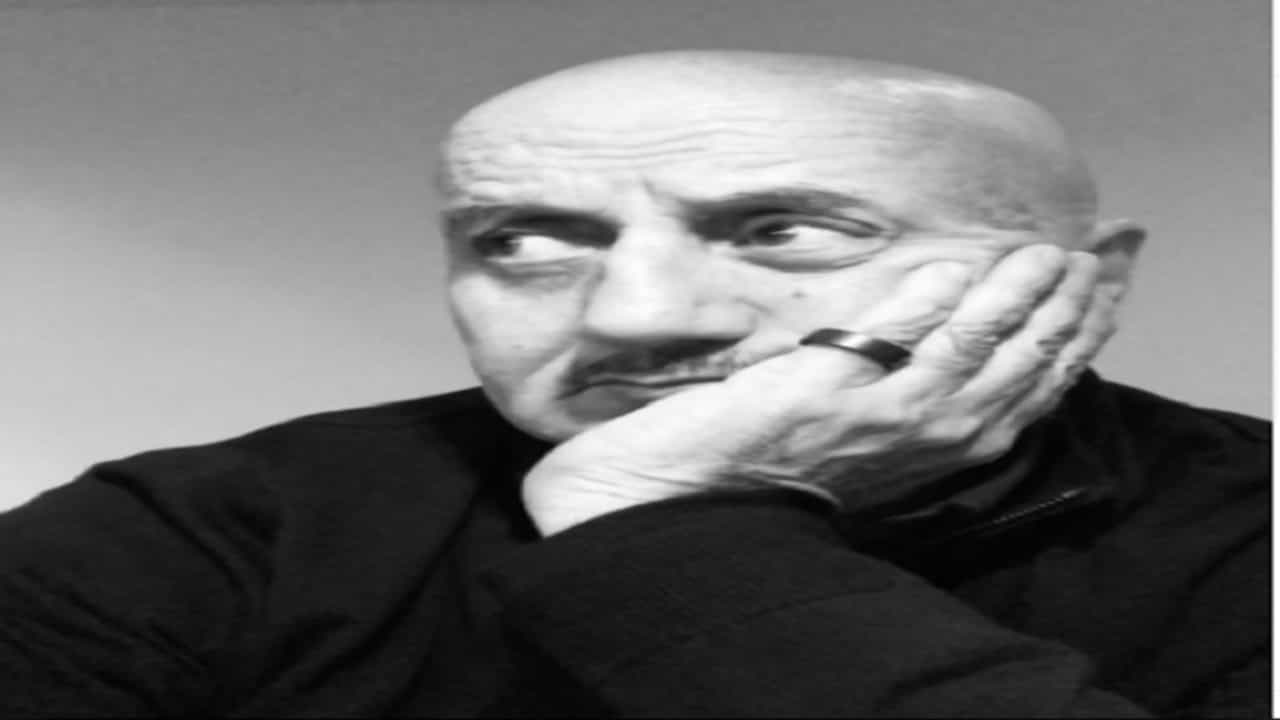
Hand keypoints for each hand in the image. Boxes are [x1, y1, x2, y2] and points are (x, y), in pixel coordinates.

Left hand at [523, 245, 1118, 535]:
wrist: (686, 493)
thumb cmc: (771, 459)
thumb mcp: (866, 421)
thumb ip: (910, 376)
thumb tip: (948, 315)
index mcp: (946, 443)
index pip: (1034, 384)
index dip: (1076, 334)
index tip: (1103, 286)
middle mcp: (932, 434)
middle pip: (1022, 364)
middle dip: (1063, 309)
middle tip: (1091, 257)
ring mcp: (886, 413)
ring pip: (975, 345)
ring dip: (1016, 296)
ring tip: (1045, 253)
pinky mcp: (834, 388)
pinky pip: (898, 336)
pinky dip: (930, 302)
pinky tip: (956, 267)